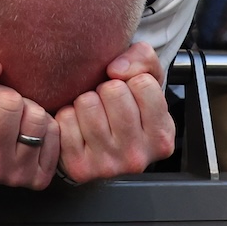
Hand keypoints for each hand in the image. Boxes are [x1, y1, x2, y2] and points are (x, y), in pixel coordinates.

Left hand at [55, 43, 175, 183]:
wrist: (99, 145)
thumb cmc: (127, 108)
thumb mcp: (148, 79)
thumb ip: (143, 58)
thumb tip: (116, 69)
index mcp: (161, 137)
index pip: (142, 83)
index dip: (131, 79)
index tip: (129, 93)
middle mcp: (137, 156)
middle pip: (113, 91)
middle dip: (107, 89)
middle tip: (108, 104)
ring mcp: (108, 165)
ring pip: (87, 103)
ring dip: (86, 101)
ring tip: (94, 114)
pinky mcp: (78, 167)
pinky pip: (65, 119)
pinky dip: (67, 115)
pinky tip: (78, 125)